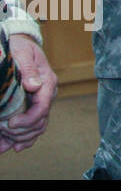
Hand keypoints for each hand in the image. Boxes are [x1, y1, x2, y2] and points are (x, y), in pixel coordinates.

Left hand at [0, 34, 57, 151]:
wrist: (21, 45)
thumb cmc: (20, 47)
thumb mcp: (22, 54)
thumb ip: (29, 69)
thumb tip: (34, 86)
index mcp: (47, 82)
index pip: (43, 107)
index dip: (28, 119)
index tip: (9, 123)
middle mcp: (47, 94)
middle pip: (40, 122)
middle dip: (21, 132)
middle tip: (1, 131)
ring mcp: (41, 101)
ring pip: (37, 127)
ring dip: (20, 139)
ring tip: (2, 145)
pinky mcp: (33, 106)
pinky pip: (32, 126)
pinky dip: (21, 139)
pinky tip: (8, 146)